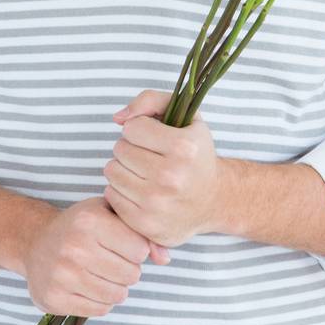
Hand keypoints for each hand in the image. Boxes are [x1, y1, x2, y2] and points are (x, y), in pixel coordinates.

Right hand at [21, 195, 170, 317]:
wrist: (35, 241)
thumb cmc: (81, 226)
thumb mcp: (110, 214)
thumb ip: (143, 232)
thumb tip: (165, 259)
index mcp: (89, 221)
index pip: (140, 250)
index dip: (136, 250)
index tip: (122, 245)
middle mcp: (74, 247)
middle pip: (131, 275)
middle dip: (128, 270)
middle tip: (111, 262)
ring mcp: (62, 275)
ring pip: (117, 295)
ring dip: (116, 288)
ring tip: (102, 274)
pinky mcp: (54, 298)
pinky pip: (99, 310)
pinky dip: (101, 301)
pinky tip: (88, 286)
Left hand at [103, 89, 223, 247]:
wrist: (213, 200)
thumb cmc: (195, 155)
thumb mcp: (186, 118)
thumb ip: (151, 100)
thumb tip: (118, 118)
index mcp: (183, 148)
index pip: (132, 128)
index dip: (141, 129)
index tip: (155, 138)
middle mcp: (171, 177)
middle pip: (120, 149)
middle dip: (131, 149)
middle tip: (150, 156)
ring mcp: (157, 204)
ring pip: (111, 171)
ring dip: (124, 168)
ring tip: (144, 172)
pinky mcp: (145, 224)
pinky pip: (111, 195)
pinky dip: (122, 190)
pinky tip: (141, 191)